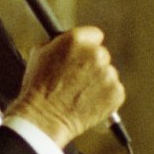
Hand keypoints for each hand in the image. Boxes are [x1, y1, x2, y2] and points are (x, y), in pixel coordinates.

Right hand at [7, 26, 124, 147]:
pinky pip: (114, 91)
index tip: (83, 55)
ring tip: (79, 94)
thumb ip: (60, 43)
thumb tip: (68, 43)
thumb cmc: (37, 87)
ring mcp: (108, 74)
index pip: (94, 35)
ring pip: (108, 74)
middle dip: (92, 65)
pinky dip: (105, 97)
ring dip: (98, 82)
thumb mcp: (41, 53)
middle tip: (78, 79)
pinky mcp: (116, 93)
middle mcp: (95, 54)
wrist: (44, 118)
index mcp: (76, 40)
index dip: (87, 46)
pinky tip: (88, 102)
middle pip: (102, 54)